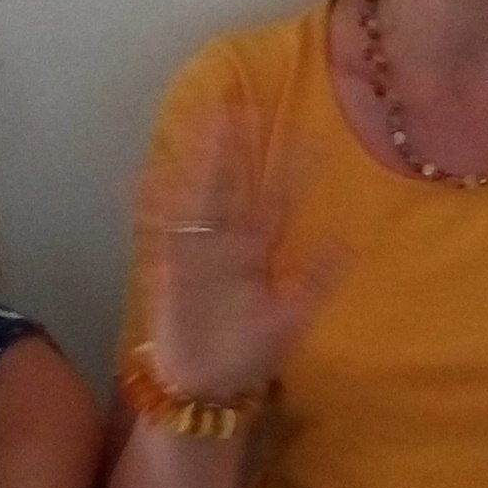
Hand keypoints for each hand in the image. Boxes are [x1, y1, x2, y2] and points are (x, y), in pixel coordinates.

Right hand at [138, 110, 337, 403]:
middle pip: (232, 185)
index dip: (293, 171)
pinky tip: (141, 175)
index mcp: (258, 251)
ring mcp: (195, 253)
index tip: (312, 138)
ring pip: (198, 196)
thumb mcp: (291, 320)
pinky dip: (148, 206)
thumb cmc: (248, 353)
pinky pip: (156, 232)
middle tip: (242, 104)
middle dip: (236, 147)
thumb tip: (345, 242)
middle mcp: (226, 244)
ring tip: (200, 123)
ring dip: (198, 161)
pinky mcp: (168, 270)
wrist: (205, 383)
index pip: (278, 202)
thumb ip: (315, 282)